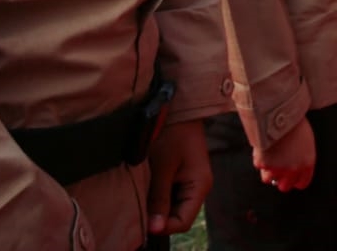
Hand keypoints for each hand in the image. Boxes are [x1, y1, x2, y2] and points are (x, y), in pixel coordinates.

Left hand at [145, 119, 210, 235]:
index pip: (182, 221)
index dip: (163, 227)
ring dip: (156, 205)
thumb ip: (159, 199)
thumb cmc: (172, 133)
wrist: (178, 106)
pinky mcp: (181, 174)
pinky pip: (169, 193)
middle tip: (137, 209)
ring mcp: (190, 180)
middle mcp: (198, 186)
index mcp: (199, 185)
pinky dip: (157, 195)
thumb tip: (155, 229)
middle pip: (177, 215)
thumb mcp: (162, 167)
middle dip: (158, 216)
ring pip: (171, 205)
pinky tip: (146, 186)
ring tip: (141, 195)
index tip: (142, 226)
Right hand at [253, 117, 314, 192]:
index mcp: (307, 163)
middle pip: (285, 187)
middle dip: (281, 180)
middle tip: (277, 170)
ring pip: (268, 179)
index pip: (302, 183)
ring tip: (269, 156)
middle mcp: (293, 169)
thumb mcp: (306, 142)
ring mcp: (277, 168)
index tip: (292, 177)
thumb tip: (294, 167)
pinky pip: (259, 166)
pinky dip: (260, 159)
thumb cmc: (295, 123)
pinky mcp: (263, 164)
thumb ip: (301, 158)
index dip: (296, 180)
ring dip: (268, 170)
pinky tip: (264, 147)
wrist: (279, 113)